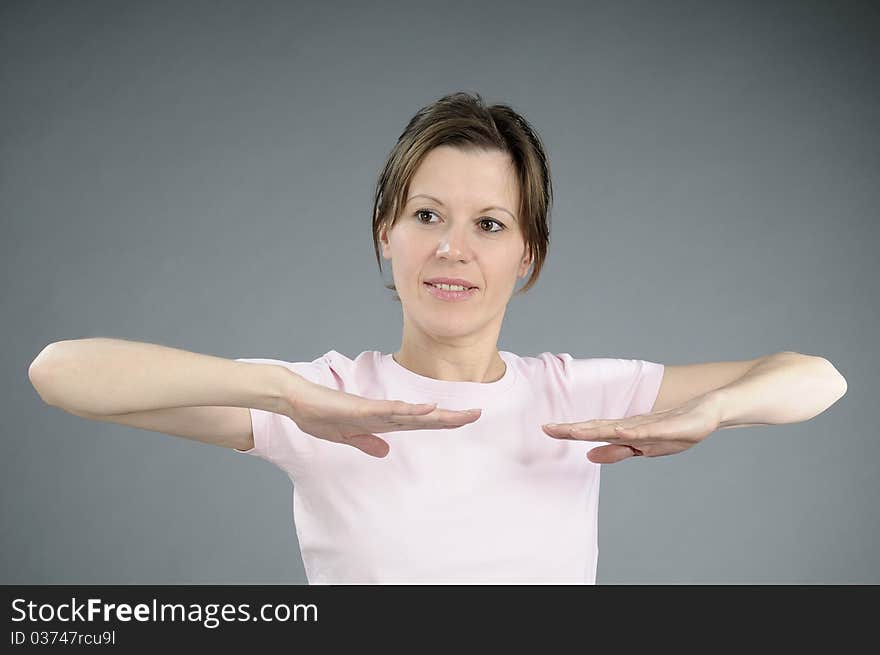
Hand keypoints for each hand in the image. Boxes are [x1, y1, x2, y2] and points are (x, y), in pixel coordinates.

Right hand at [279, 375, 481, 457]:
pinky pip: (388, 410)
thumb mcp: (346, 437)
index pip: (419, 424)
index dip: (443, 422)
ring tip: (462, 414)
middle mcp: (383, 414)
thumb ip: (367, 443)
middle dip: (450, 417)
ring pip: (412, 413)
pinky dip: (408, 410)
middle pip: (423, 418)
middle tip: (478, 413)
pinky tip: (425, 409)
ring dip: (437, 415)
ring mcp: (372, 410)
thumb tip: (386, 452)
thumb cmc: (318, 415)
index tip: (465, 420)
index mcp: (381, 422)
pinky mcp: (360, 409)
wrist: (295, 400)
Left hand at [541, 394, 722, 463]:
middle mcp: (632, 426)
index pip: (591, 432)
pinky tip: (619, 431)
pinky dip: (632, 431)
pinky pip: (646, 430)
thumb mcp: (644, 448)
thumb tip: (589, 455)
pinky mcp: (667, 426)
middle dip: (573, 429)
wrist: (710, 411)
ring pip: (617, 427)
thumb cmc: (676, 429)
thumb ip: (617, 451)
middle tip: (547, 428)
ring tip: (574, 431)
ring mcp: (649, 425)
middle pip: (597, 427)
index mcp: (625, 432)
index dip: (569, 431)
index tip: (546, 429)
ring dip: (595, 429)